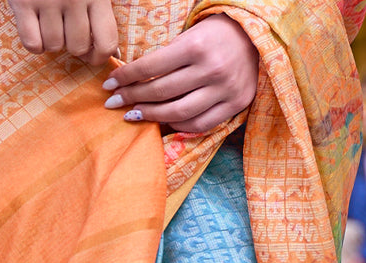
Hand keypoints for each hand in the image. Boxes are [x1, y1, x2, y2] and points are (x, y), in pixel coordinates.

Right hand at [7, 0, 118, 66]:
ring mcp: (48, 0)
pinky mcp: (23, 3)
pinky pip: (32, 43)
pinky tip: (34, 26)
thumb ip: (102, 9)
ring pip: (54, 46)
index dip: (99, 57)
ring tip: (49, 22)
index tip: (91, 54)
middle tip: (66, 30)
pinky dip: (33, 42)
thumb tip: (113, 51)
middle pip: (77, 47)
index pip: (106, 42)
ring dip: (51, 40)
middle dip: (72, 45)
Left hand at [101, 16, 258, 133]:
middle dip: (132, 97)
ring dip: (150, 115)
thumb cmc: (216, 34)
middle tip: (114, 102)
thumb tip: (133, 79)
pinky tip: (163, 122)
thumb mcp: (191, 35)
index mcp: (196, 45)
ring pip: (178, 112)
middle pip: (161, 91)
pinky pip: (199, 124)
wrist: (256, 38)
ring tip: (133, 114)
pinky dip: (178, 125)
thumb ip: (167, 57)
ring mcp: (224, 90)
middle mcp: (211, 69)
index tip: (109, 84)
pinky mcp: (235, 104)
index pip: (151, 66)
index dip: (126, 77)